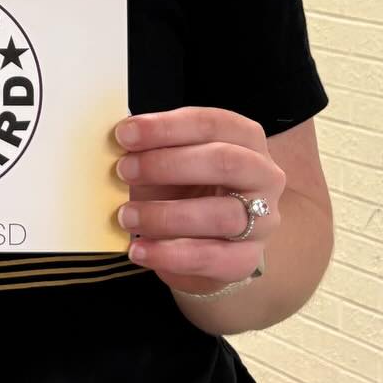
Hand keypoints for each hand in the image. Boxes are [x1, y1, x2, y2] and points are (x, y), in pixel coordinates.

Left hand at [113, 107, 283, 295]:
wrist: (202, 245)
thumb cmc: (184, 190)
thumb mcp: (170, 163)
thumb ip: (150, 149)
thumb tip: (118, 138)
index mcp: (245, 138)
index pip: (212, 123)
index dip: (167, 127)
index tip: (124, 133)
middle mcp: (263, 175)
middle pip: (224, 162)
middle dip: (168, 164)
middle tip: (123, 170)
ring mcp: (262, 220)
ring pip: (221, 214)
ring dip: (166, 214)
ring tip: (125, 216)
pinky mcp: (246, 259)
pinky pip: (211, 257)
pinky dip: (169, 254)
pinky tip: (138, 250)